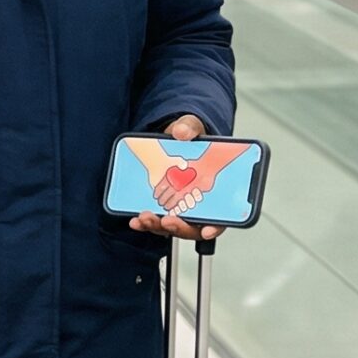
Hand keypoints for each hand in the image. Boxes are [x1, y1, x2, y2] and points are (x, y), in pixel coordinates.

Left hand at [128, 115, 224, 241]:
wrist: (171, 142)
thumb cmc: (190, 140)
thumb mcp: (192, 127)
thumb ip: (190, 127)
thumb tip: (181, 131)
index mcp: (213, 191)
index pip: (221, 217)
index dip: (216, 227)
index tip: (208, 230)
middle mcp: (197, 205)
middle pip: (192, 227)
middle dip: (179, 227)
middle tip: (168, 220)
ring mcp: (179, 209)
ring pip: (171, 226)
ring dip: (157, 226)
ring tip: (145, 217)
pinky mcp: (162, 207)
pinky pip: (155, 220)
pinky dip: (145, 222)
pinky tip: (136, 220)